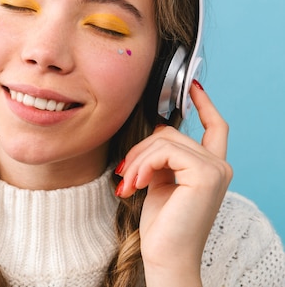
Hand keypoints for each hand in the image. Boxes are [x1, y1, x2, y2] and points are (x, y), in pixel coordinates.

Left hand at [115, 80, 231, 285]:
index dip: (204, 104)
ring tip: (127, 184)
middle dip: (140, 150)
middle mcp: (219, 166)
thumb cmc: (162, 225)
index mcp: (210, 167)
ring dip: (137, 160)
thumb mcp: (161, 183)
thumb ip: (162, 159)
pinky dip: (142, 165)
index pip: (215, 128)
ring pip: (164, 140)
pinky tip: (135, 185)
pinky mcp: (206, 174)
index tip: (192, 87)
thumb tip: (152, 138)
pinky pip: (164, 151)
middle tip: (123, 173)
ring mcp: (215, 169)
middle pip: (171, 133)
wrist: (166, 256)